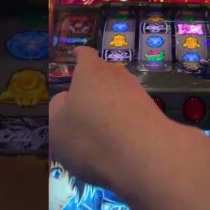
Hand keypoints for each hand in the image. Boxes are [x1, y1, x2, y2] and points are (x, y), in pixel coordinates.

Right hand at [49, 47, 168, 190]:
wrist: (144, 154)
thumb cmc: (91, 136)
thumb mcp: (58, 125)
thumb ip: (60, 107)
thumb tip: (68, 98)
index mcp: (91, 71)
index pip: (85, 55)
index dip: (79, 55)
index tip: (77, 55)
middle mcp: (116, 75)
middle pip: (104, 73)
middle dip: (94, 84)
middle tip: (83, 103)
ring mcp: (137, 91)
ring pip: (119, 92)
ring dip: (110, 104)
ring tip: (99, 128)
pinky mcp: (151, 111)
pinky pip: (131, 110)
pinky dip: (123, 120)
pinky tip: (117, 141)